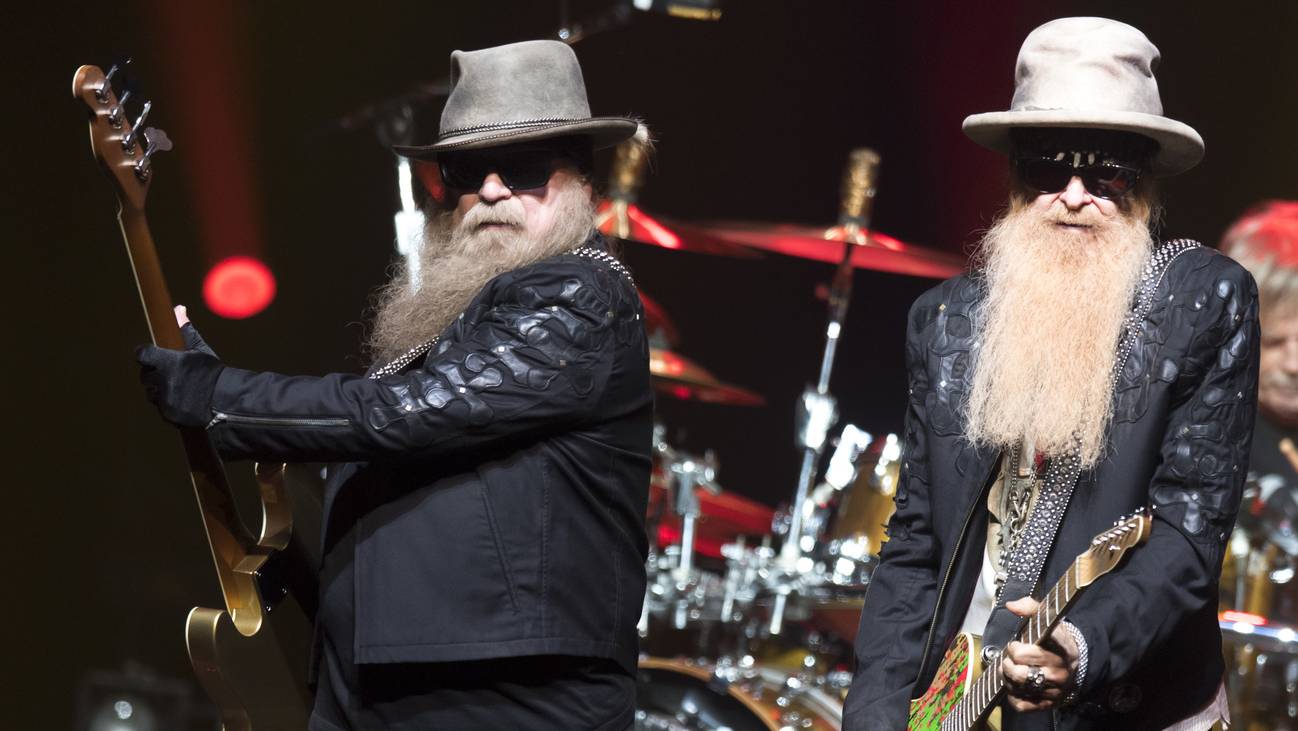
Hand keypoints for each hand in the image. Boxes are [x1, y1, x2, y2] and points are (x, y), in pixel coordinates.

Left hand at [137, 306, 224, 426]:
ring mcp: (165, 399)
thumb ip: (185, 331)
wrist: (228, 402)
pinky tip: (183, 400)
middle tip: (172, 374)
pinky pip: (160, 407)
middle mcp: (164, 381)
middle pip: (145, 374)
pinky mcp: (168, 415)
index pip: (142, 354)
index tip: (150, 355)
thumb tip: (179, 309)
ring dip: (160, 389)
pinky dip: (168, 405)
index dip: (146, 354)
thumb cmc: (215, 374)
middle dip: (155, 373)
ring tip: (180, 388)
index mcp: (169, 362)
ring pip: (151, 392)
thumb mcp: (201, 350)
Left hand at [999, 596, 1079, 711]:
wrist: (1078, 664)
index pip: (1031, 650)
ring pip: (1018, 686)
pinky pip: (1020, 704)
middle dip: (1009, 660)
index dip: (1016, 648)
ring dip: (1008, 676)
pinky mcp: (1048, 703)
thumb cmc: (1056, 641)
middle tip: (1012, 656)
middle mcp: (1058, 670)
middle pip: (1020, 669)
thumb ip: (1030, 607)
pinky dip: (1012, 695)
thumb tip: (1011, 606)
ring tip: (1011, 668)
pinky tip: (1016, 684)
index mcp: (1060, 648)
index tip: (1017, 644)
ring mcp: (1054, 689)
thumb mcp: (1048, 620)